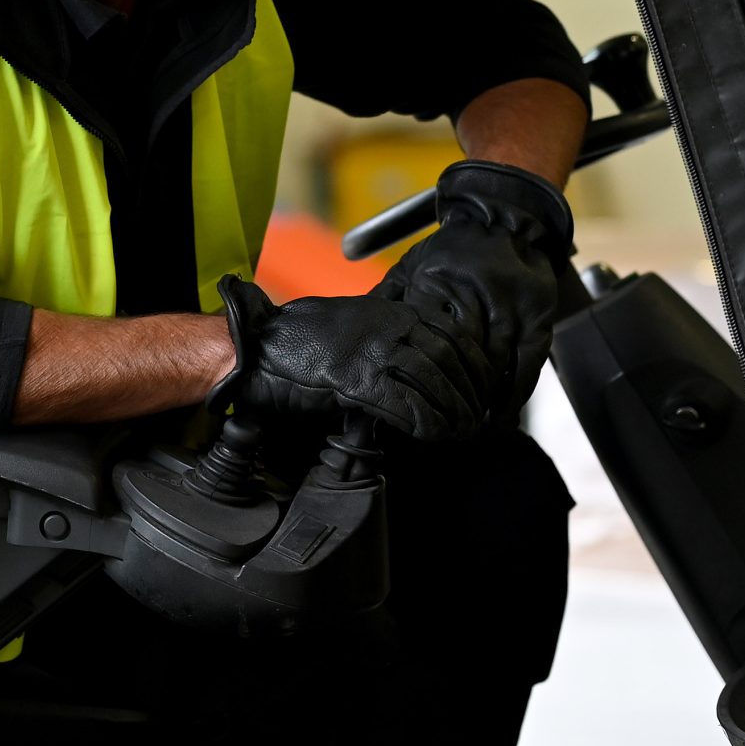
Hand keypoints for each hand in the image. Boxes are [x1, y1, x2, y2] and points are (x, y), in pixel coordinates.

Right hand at [214, 274, 493, 442]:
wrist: (258, 345)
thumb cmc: (301, 338)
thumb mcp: (354, 324)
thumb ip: (388, 336)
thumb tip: (419, 362)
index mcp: (391, 311)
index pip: (453, 334)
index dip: (477, 364)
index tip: (486, 385)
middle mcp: (387, 327)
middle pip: (449, 361)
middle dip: (471, 392)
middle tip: (479, 416)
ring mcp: (372, 352)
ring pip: (433, 383)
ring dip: (454, 411)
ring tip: (462, 431)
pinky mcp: (355, 380)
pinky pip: (404, 404)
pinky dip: (425, 422)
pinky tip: (433, 434)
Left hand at [377, 160, 572, 416]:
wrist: (505, 219)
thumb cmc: (451, 249)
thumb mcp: (412, 265)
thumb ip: (387, 296)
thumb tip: (353, 325)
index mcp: (437, 284)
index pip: (425, 341)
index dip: (419, 377)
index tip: (411, 406)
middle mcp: (476, 296)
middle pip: (462, 360)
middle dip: (454, 397)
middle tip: (444, 430)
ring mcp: (511, 307)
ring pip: (497, 366)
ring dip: (485, 402)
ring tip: (471, 430)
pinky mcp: (538, 316)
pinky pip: (529, 364)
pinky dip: (516, 392)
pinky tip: (503, 414)